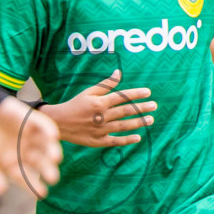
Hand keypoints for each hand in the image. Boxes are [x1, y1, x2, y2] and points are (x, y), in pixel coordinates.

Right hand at [0, 97, 62, 197]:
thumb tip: (1, 191)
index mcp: (10, 162)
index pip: (25, 177)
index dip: (33, 185)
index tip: (41, 193)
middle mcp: (22, 150)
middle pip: (39, 162)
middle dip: (47, 170)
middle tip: (53, 178)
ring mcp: (27, 134)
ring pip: (45, 145)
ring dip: (52, 151)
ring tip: (55, 159)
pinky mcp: (30, 119)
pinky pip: (44, 125)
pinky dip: (49, 130)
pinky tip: (53, 137)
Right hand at [40, 70, 156, 146]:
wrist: (59, 123)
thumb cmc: (75, 105)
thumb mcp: (89, 92)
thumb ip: (106, 84)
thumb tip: (119, 72)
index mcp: (100, 102)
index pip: (122, 97)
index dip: (136, 94)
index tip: (149, 93)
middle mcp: (101, 116)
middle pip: (126, 111)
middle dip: (142, 108)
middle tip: (154, 106)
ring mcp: (100, 130)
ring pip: (123, 126)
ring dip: (138, 123)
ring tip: (151, 119)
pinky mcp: (98, 141)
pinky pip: (115, 141)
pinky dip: (126, 140)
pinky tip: (138, 137)